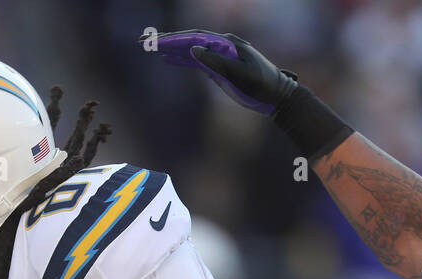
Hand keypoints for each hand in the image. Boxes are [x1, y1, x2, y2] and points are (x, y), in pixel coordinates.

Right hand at [150, 30, 296, 114]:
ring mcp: (220, 57)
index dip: (175, 39)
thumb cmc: (262, 86)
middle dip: (167, 41)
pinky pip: (197, 62)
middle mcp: (221, 47)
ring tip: (151, 48)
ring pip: (191, 50)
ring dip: (171, 49)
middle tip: (145, 41)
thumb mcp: (241, 75)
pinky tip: (168, 59)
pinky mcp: (219, 69)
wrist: (277, 97)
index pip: (195, 38)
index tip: (157, 42)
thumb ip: (217, 62)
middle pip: (190, 40)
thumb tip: (194, 49)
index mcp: (227, 44)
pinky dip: (182, 60)